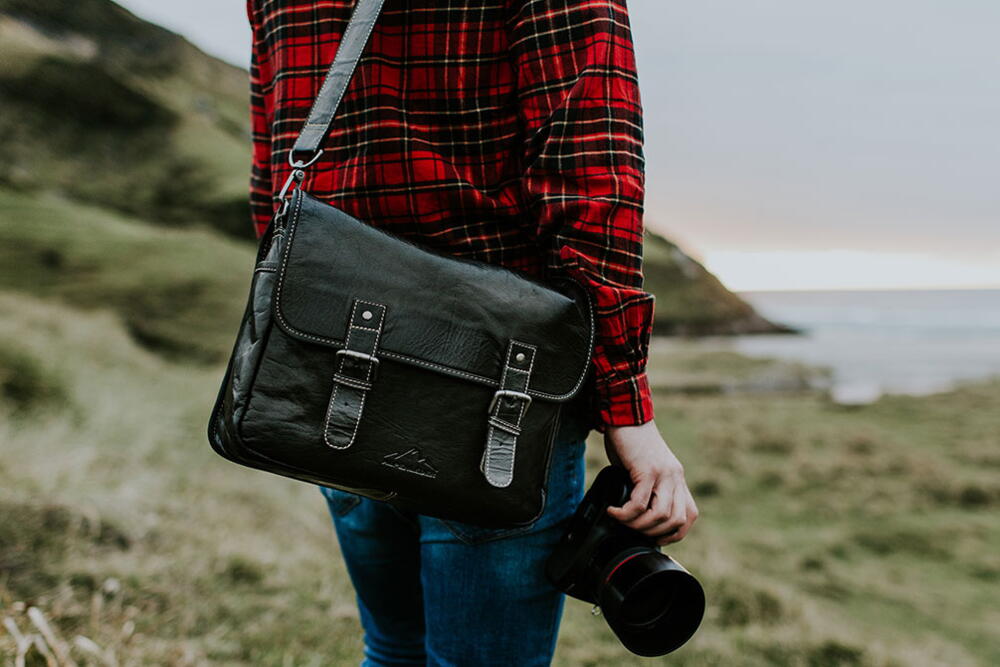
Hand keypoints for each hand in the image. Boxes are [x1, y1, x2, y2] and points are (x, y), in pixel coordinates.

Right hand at [603, 420, 698, 545]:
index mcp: (677, 478)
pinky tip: (613, 510)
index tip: (652, 536)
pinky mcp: (647, 469)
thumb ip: (648, 488)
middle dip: (652, 533)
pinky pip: (639, 503)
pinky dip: (624, 513)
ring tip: (621, 519)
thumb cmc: (629, 442)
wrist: (625, 415)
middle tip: (631, 529)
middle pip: (676, 520)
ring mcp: (663, 473)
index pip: (689, 516)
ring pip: (660, 516)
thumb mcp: (645, 468)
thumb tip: (636, 515)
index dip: (673, 533)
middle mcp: (675, 477)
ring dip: (637, 525)